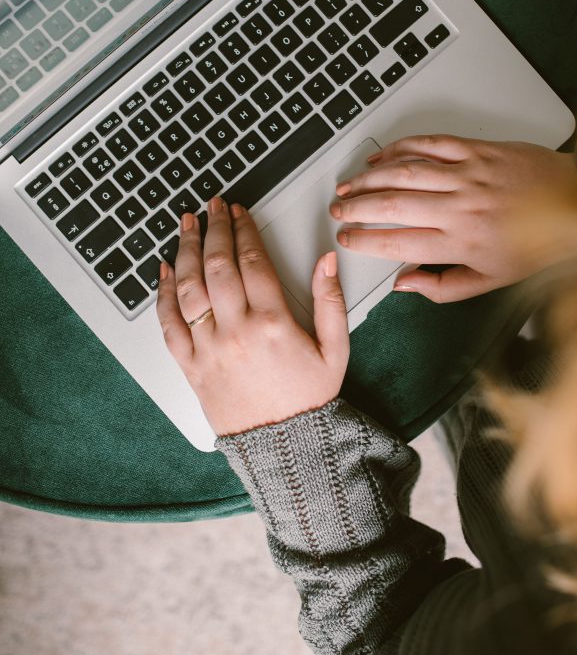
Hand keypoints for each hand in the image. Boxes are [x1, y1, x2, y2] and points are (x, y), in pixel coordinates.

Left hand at [156, 197, 349, 436]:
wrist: (284, 448)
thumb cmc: (308, 399)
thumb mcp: (335, 349)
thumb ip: (331, 300)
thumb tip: (327, 260)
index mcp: (273, 323)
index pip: (253, 261)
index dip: (244, 230)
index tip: (240, 212)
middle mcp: (236, 331)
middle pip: (218, 265)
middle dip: (215, 228)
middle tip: (214, 206)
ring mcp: (209, 348)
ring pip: (189, 287)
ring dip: (186, 249)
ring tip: (188, 224)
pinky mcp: (190, 365)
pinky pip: (169, 323)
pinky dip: (163, 293)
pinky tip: (165, 268)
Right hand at [329, 134, 576, 302]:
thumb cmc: (537, 244)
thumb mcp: (491, 282)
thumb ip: (443, 287)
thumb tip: (404, 285)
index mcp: (461, 244)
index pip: (398, 243)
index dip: (363, 240)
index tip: (346, 239)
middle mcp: (460, 209)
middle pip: (392, 205)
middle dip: (356, 208)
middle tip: (338, 210)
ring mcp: (467, 176)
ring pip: (404, 173)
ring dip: (369, 178)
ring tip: (348, 185)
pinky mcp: (476, 151)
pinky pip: (429, 145)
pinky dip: (400, 148)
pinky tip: (382, 156)